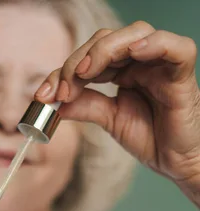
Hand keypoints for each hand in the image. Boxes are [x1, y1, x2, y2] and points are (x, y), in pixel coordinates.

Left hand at [35, 21, 199, 203]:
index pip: (88, 57)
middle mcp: (140, 61)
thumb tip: (54, 101)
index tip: (43, 95)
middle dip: (78, 61)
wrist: (175, 162)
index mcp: (121, 69)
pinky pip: (174, 47)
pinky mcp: (181, 73)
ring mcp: (160, 63)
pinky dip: (154, 44)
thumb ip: (85, 106)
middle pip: (106, 40)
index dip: (63, 72)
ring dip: (105, 49)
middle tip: (63, 88)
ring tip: (86, 71)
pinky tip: (134, 52)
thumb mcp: (109, 120)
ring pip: (134, 34)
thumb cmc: (150, 138)